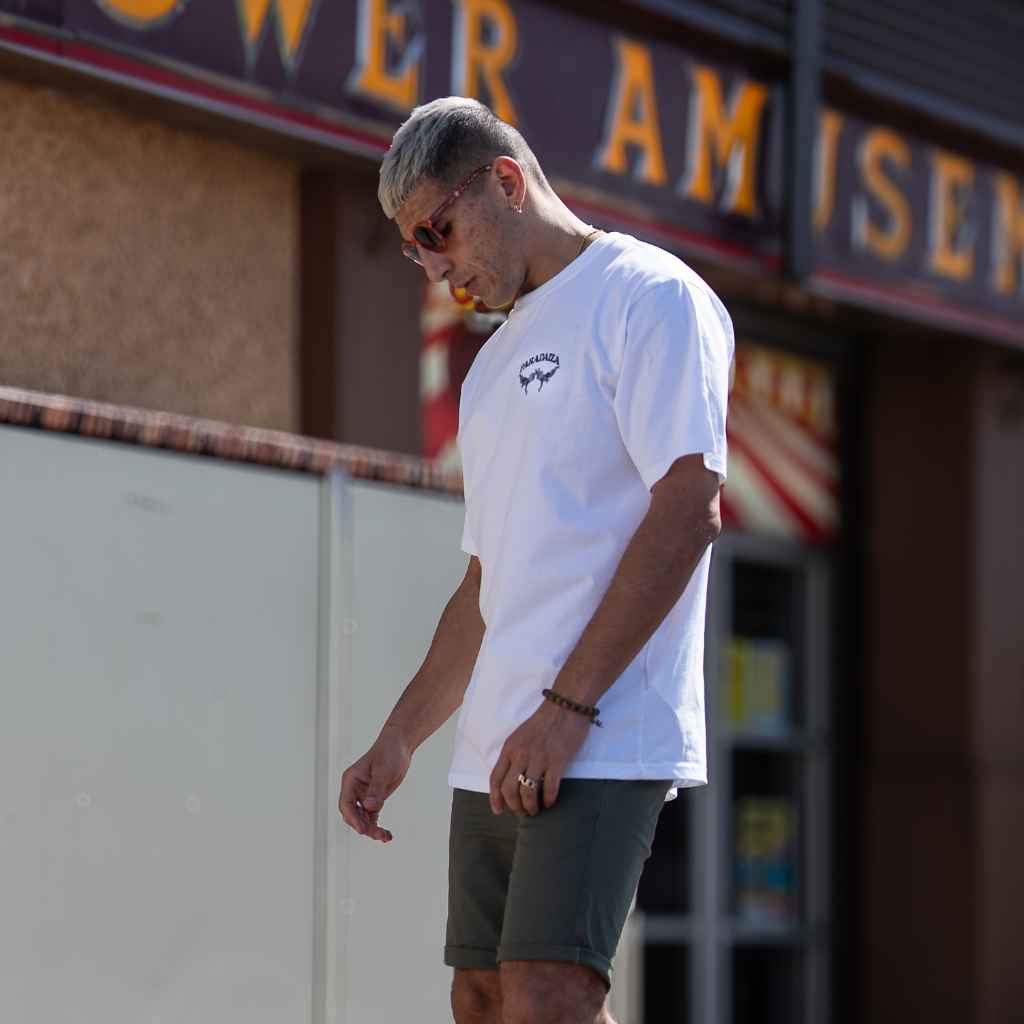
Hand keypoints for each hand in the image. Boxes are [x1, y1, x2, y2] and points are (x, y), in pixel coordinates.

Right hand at [338, 726, 411, 841]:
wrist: (400, 745)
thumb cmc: (389, 753)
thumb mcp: (384, 771)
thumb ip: (376, 789)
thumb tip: (369, 808)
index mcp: (350, 780)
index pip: (346, 804)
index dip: (353, 818)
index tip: (363, 830)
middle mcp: (354, 790)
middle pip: (353, 814)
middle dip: (363, 826)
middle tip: (377, 835)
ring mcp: (363, 796)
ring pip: (363, 819)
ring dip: (372, 829)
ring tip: (385, 837)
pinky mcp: (374, 799)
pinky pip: (372, 817)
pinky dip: (377, 826)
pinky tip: (387, 836)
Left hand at [488, 699, 590, 816]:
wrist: (564, 707)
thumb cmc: (542, 722)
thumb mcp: (519, 736)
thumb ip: (513, 756)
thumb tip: (510, 780)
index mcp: (509, 748)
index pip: (495, 778)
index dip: (495, 798)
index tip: (498, 811)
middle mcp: (521, 754)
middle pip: (509, 790)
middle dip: (514, 806)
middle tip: (522, 812)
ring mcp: (539, 758)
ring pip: (528, 792)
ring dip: (530, 806)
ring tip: (535, 810)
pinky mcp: (557, 760)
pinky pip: (549, 788)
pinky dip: (548, 800)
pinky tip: (549, 802)